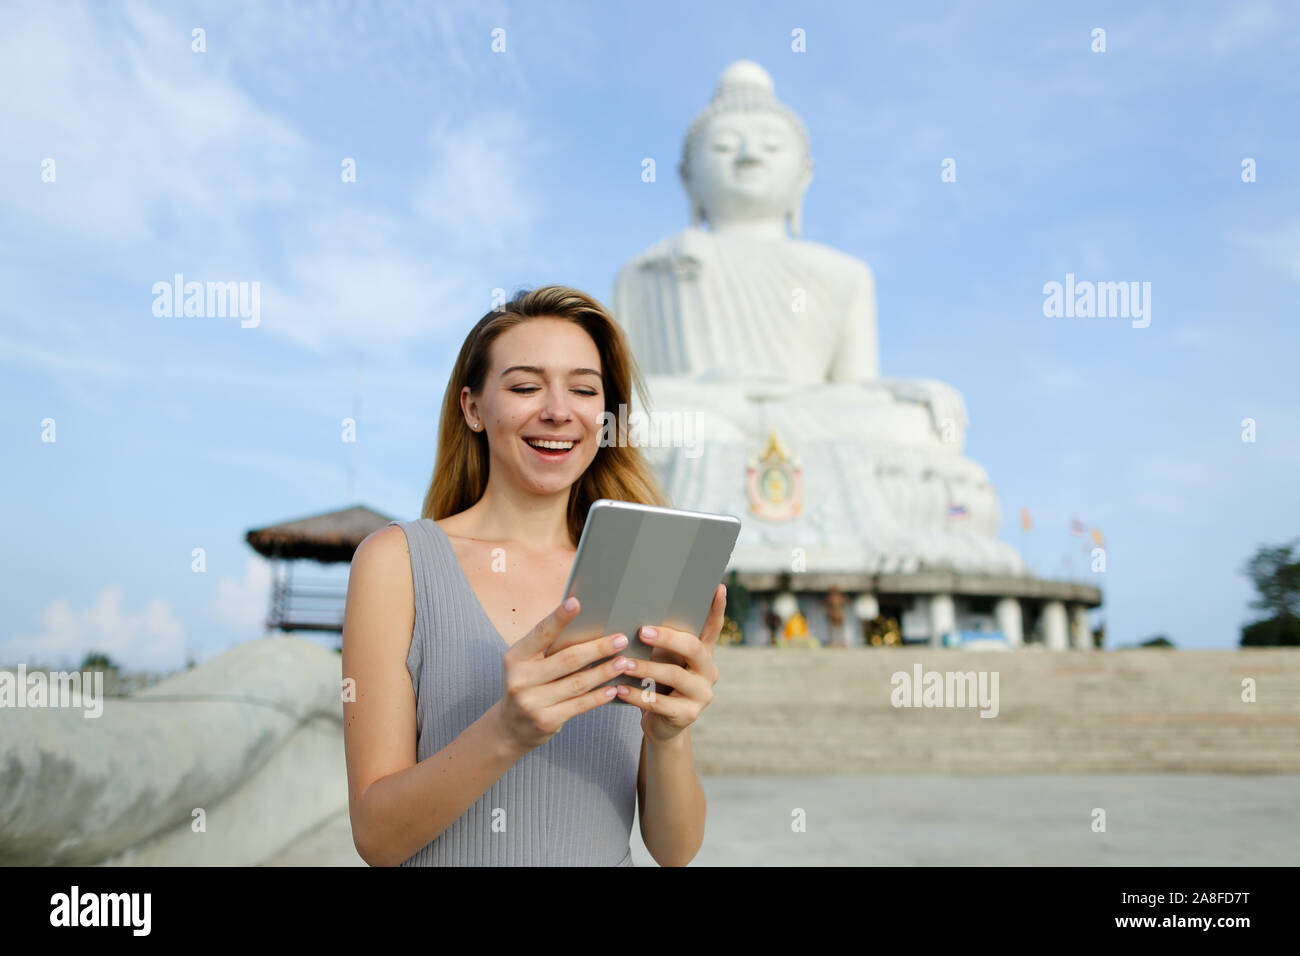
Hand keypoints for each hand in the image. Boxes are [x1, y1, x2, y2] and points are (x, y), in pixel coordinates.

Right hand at [495, 597, 631, 753]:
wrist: (511, 728)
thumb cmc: (529, 685)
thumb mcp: (529, 664)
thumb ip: (549, 648)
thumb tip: (588, 627)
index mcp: (516, 656)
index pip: (541, 633)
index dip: (559, 618)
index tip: (576, 603)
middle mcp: (520, 678)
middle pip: (567, 659)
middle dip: (598, 648)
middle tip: (621, 640)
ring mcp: (531, 702)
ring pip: (577, 683)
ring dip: (604, 672)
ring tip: (624, 662)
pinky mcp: (545, 720)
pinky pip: (578, 705)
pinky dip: (598, 697)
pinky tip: (613, 689)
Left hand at [616, 584, 724, 743]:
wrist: (661, 724)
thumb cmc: (658, 683)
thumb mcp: (663, 661)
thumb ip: (660, 642)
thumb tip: (634, 611)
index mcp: (704, 653)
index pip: (713, 627)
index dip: (717, 608)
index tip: (718, 586)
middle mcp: (709, 671)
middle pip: (693, 648)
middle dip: (667, 638)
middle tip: (641, 631)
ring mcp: (702, 694)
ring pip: (674, 676)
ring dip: (645, 668)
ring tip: (622, 663)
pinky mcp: (688, 714)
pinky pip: (660, 703)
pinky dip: (637, 695)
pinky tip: (619, 690)